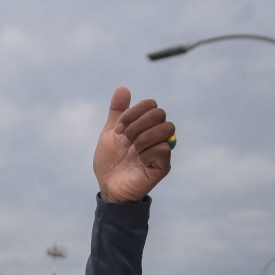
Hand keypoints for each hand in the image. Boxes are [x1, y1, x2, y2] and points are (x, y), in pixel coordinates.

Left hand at [93, 87, 174, 202]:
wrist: (108, 185)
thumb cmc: (110, 161)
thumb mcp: (110, 133)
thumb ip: (117, 112)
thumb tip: (122, 88)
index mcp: (145, 125)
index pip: (150, 104)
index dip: (133, 113)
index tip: (117, 130)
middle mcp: (157, 134)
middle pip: (159, 113)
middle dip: (136, 125)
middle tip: (123, 141)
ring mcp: (162, 149)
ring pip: (166, 129)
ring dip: (142, 138)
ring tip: (129, 151)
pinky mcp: (163, 165)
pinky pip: (164, 149)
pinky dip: (146, 151)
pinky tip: (137, 160)